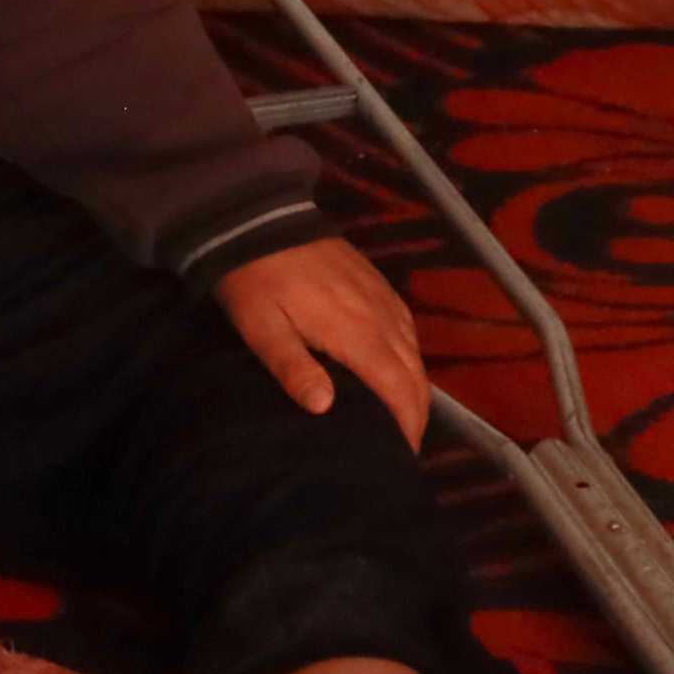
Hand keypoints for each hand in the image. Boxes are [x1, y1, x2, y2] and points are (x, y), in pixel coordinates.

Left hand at [218, 239, 429, 445]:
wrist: (261, 220)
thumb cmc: (258, 280)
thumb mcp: (261, 327)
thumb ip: (292, 368)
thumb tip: (324, 407)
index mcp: (355, 332)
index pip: (397, 387)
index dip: (407, 423)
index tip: (403, 453)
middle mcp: (380, 316)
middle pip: (414, 374)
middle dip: (416, 413)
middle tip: (403, 446)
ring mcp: (383, 298)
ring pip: (415, 352)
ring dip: (415, 387)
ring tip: (403, 418)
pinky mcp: (378, 285)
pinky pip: (407, 329)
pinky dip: (410, 357)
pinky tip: (399, 371)